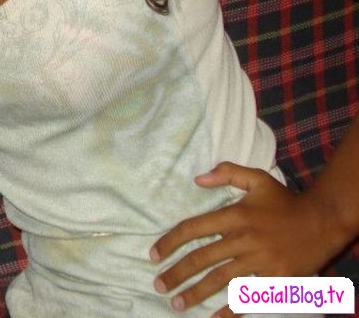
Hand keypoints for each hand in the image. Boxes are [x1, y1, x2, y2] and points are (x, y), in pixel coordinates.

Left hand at [151, 162, 347, 315]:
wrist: (324, 220)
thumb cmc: (286, 200)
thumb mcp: (257, 178)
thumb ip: (227, 173)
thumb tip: (197, 179)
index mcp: (235, 215)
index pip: (193, 229)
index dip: (170, 242)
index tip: (153, 254)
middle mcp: (244, 239)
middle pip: (202, 259)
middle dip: (177, 273)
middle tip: (158, 285)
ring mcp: (260, 261)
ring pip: (221, 279)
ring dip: (196, 293)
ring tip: (176, 304)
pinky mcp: (276, 278)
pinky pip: (249, 296)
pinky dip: (232, 310)